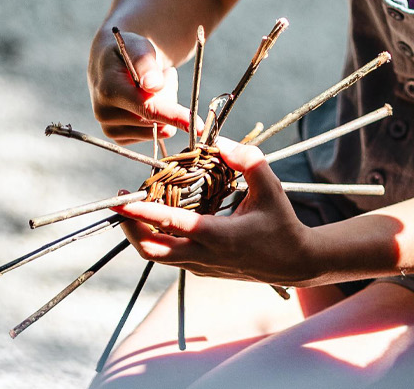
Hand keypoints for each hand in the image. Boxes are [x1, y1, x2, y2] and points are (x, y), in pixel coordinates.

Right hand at [88, 28, 188, 142]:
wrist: (111, 64)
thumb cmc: (130, 52)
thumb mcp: (139, 47)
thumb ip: (146, 63)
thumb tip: (154, 86)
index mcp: (108, 90)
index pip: (147, 108)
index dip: (174, 116)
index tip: (198, 126)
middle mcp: (105, 114)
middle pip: (159, 118)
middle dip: (169, 95)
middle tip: (163, 74)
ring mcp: (111, 130)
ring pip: (161, 128)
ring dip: (166, 106)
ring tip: (153, 86)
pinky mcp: (120, 139)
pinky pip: (157, 134)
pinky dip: (159, 118)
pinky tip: (147, 101)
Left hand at [115, 140, 316, 286]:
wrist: (292, 262)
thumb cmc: (282, 223)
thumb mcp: (271, 187)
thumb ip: (248, 161)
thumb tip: (221, 144)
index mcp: (219, 236)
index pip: (172, 224)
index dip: (142, 213)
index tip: (120, 201)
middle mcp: (204, 255)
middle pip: (151, 249)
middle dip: (129, 228)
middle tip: (120, 203)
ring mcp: (200, 267)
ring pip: (157, 255)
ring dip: (142, 232)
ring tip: (136, 206)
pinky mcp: (201, 270)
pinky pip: (171, 255)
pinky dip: (159, 237)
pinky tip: (161, 216)